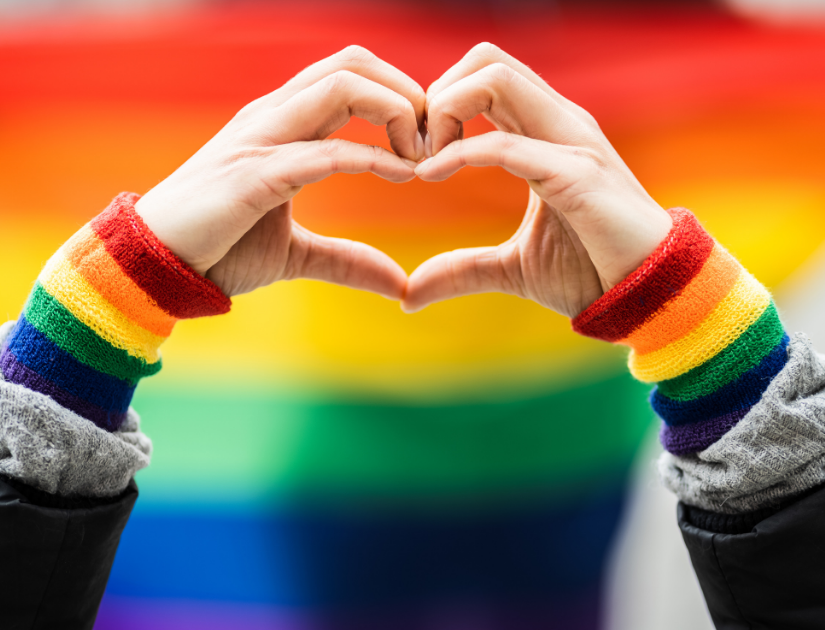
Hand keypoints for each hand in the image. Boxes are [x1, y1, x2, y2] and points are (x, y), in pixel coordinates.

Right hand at [135, 46, 425, 298]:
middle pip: (354, 63)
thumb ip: (347, 260)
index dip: (400, 97)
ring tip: (423, 158)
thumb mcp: (295, 255)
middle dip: (407, 92)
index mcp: (282, 124)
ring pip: (343, 85)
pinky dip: (372, 157)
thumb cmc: (217, 249)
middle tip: (436, 143)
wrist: (153, 268)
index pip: (351, 75)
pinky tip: (403, 176)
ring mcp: (261, 138)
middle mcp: (273, 116)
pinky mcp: (254, 173)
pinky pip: (326, 149)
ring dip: (397, 112)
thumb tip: (398, 284)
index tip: (429, 145)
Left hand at [403, 43, 672, 316]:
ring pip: (493, 77)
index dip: (438, 107)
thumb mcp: (511, 269)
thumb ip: (462, 270)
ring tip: (425, 164)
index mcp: (544, 132)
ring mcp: (571, 140)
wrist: (647, 296)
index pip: (482, 77)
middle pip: (484, 58)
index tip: (415, 158)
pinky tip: (432, 176)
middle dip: (435, 97)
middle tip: (415, 153)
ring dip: (444, 112)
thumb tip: (410, 295)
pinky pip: (505, 142)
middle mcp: (558, 122)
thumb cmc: (590, 273)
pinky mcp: (577, 172)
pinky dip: (459, 154)